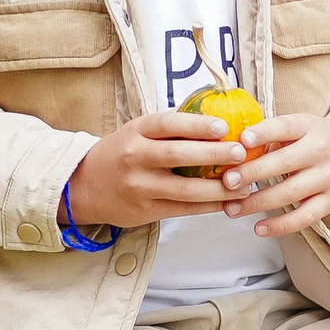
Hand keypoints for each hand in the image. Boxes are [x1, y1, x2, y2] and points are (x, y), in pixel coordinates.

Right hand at [62, 110, 252, 229]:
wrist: (84, 187)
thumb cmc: (121, 154)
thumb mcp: (137, 132)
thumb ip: (169, 128)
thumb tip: (217, 118)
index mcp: (136, 132)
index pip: (168, 124)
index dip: (196, 124)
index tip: (223, 127)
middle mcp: (135, 157)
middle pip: (178, 155)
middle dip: (214, 155)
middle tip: (241, 153)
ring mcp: (139, 186)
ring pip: (185, 189)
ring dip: (219, 188)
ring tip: (245, 185)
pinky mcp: (145, 211)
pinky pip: (183, 209)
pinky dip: (209, 206)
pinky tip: (228, 202)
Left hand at [222, 114, 329, 237]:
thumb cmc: (313, 140)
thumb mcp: (298, 128)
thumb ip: (268, 136)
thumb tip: (227, 146)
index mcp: (309, 127)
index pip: (286, 127)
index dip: (265, 133)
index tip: (242, 139)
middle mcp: (321, 151)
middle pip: (285, 163)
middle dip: (253, 173)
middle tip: (227, 182)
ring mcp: (328, 178)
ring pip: (291, 193)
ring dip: (258, 203)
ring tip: (231, 209)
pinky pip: (304, 217)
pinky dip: (281, 226)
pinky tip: (258, 228)